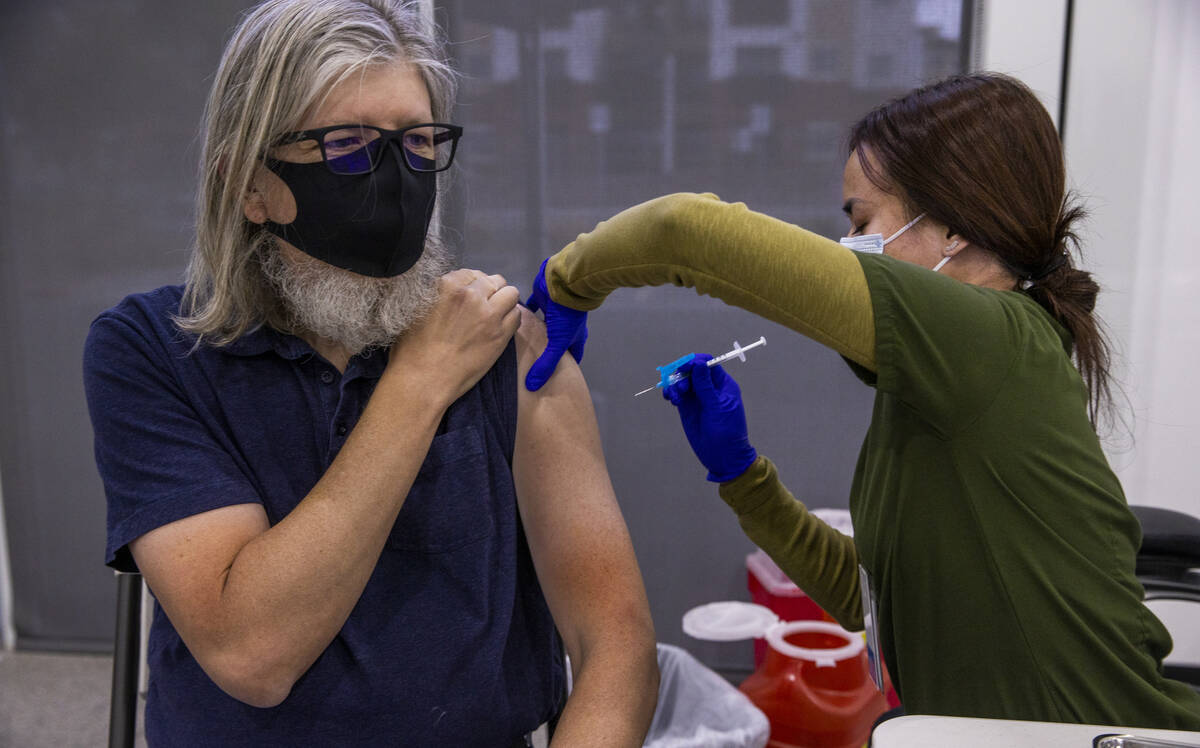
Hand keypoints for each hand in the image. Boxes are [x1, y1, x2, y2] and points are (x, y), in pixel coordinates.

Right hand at [388, 269, 520, 404]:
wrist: (424, 379)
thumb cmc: (413, 348)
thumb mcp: (418, 308)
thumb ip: (438, 292)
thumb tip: (453, 288)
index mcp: (448, 285)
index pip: (471, 273)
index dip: (472, 285)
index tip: (469, 298)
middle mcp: (472, 295)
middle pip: (494, 281)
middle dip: (490, 291)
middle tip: (482, 307)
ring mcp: (489, 314)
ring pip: (510, 293)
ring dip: (504, 302)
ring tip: (494, 315)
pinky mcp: (501, 334)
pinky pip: (516, 315)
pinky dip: (510, 318)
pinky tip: (498, 328)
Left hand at [524, 258, 587, 390]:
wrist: (566, 281)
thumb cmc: (567, 314)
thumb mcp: (558, 343)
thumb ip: (546, 364)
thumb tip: (533, 386)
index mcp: (574, 337)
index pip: (573, 357)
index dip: (566, 368)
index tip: (555, 379)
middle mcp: (565, 325)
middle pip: (555, 343)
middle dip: (545, 352)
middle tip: (532, 364)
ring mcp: (553, 312)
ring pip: (541, 326)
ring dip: (533, 333)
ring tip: (519, 345)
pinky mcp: (542, 299)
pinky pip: (531, 308)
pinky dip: (523, 313)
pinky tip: (511, 319)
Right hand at [662, 355, 756, 481]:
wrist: (723, 456)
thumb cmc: (726, 432)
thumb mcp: (716, 407)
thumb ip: (705, 386)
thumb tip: (699, 364)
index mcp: (723, 385)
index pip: (709, 364)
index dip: (696, 362)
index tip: (685, 367)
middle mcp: (710, 388)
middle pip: (692, 371)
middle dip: (683, 374)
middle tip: (681, 387)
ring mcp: (698, 398)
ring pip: (683, 381)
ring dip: (675, 384)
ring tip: (674, 397)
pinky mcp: (687, 407)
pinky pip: (677, 394)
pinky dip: (671, 392)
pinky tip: (670, 398)